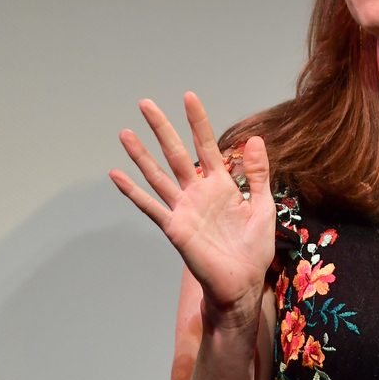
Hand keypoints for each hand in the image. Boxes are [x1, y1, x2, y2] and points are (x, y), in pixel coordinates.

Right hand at [110, 93, 274, 322]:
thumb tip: (254, 138)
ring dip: (141, 154)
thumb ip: (257, 174)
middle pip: (177, 153)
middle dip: (162, 128)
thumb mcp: (262, 206)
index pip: (207, 145)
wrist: (242, 282)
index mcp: (221, 184)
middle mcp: (198, 192)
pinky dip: (133, 191)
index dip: (198, 122)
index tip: (189, 97)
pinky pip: (151, 206)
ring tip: (125, 132)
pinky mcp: (174, 227)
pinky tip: (116, 175)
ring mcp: (183, 208)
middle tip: (145, 103)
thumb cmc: (253, 247)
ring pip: (159, 175)